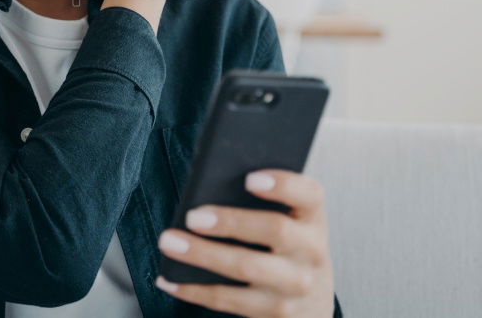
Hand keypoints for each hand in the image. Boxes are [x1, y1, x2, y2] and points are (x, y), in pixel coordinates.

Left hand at [155, 169, 334, 316]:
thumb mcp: (291, 224)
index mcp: (313, 219)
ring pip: (246, 267)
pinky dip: (193, 290)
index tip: (249, 178)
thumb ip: (263, 204)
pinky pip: (228, 301)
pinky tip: (169, 279)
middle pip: (275, 230)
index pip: (309, 194)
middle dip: (230, 222)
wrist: (312, 307)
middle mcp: (311, 252)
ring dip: (202, 254)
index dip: (283, 184)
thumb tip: (208, 187)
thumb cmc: (288, 251)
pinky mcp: (276, 314)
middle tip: (193, 216)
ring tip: (169, 242)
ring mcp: (296, 287)